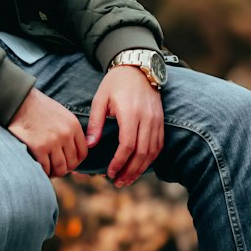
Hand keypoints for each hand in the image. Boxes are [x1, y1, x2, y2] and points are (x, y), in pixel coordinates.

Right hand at [8, 88, 86, 177]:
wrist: (18, 101)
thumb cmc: (37, 108)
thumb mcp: (61, 114)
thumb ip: (69, 131)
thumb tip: (73, 151)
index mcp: (73, 125)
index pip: (83, 152)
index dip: (75, 161)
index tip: (67, 162)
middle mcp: (65, 134)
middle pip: (72, 163)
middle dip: (64, 168)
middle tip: (55, 168)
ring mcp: (52, 142)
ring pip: (60, 169)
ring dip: (54, 172)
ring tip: (47, 170)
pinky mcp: (38, 147)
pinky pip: (45, 168)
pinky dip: (43, 171)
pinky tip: (38, 167)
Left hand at [86, 65, 163, 187]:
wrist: (137, 67)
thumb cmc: (115, 83)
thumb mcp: (100, 99)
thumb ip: (96, 123)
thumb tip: (89, 145)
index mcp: (130, 113)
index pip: (128, 145)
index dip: (120, 162)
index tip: (110, 173)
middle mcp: (147, 118)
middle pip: (142, 153)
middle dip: (130, 171)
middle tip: (118, 182)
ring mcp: (157, 120)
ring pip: (152, 152)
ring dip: (141, 169)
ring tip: (127, 179)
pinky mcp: (161, 121)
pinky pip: (159, 145)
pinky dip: (150, 159)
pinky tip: (140, 167)